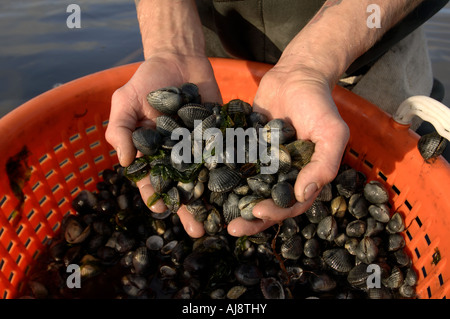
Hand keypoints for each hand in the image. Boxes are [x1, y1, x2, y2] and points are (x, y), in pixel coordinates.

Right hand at [105, 53, 220, 237]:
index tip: (163, 212)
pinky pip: (226, 156)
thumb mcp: (126, 101)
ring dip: (213, 199)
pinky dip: (233, 172)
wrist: (179, 59)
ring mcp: (200, 148)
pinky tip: (242, 189)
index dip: (157, 196)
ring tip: (222, 220)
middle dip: (189, 209)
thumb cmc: (147, 80)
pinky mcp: (220, 137)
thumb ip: (121, 130)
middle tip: (199, 231)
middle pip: (183, 187)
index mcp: (152, 153)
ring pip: (206, 178)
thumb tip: (126, 162)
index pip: (152, 180)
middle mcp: (177, 156)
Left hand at [227, 65, 349, 235]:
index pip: (290, 204)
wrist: (295, 75)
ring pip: (247, 190)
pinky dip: (222, 176)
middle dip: (250, 218)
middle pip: (265, 204)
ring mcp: (262, 163)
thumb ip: (324, 164)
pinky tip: (204, 183)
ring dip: (234, 203)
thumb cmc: (319, 104)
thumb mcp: (332, 132)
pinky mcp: (245, 149)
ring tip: (216, 214)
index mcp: (303, 177)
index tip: (256, 214)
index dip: (274, 213)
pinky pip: (233, 165)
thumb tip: (303, 193)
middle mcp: (282, 174)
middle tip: (232, 228)